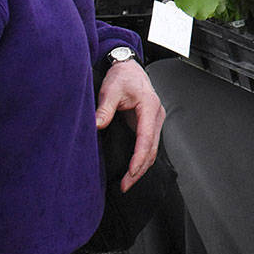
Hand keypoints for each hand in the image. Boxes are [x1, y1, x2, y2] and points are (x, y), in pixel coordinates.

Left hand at [95, 60, 165, 191]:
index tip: (131, 172)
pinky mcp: (149, 124)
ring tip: (127, 183)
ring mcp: (155, 120)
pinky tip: (132, 170)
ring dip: (142, 167)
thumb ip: (105, 108)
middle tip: (125, 185)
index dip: (139, 156)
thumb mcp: (110, 90)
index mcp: (150, 106)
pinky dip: (142, 159)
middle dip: (140, 169)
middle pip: (152, 148)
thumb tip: (97, 125)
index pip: (147, 136)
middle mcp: (156, 115)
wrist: (128, 68)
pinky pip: (149, 145)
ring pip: (153, 149)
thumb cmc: (122, 77)